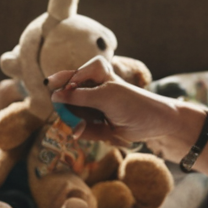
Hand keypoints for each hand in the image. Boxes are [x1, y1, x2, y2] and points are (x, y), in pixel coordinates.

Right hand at [46, 57, 192, 152]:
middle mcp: (93, 90)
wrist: (155, 123)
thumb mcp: (104, 96)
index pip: (71, 76)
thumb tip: (54, 96)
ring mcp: (94, 108)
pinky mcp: (98, 125)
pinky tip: (80, 132)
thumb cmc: (132, 102)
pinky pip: (82, 128)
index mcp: (95, 75)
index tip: (52, 86)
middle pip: (68, 96)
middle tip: (61, 109)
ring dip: (73, 119)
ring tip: (76, 124)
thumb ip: (78, 96)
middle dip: (65, 105)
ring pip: (73, 113)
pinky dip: (82, 131)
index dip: (62, 81)